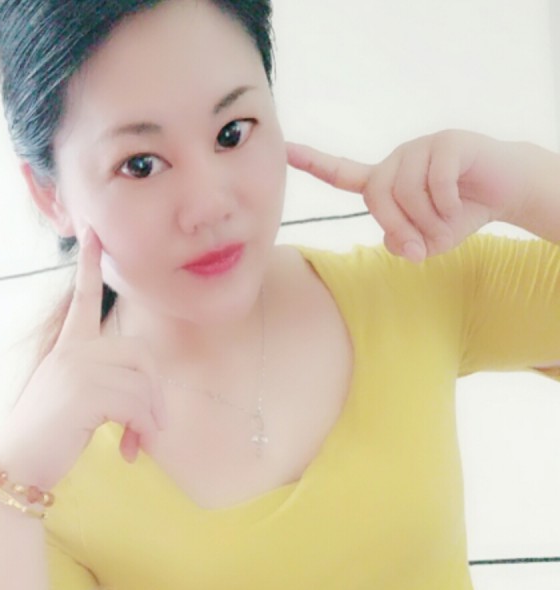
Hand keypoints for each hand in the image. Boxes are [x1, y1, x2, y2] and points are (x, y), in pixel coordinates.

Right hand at [0, 229, 166, 487]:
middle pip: (141, 354)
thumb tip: (152, 403)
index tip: (94, 233)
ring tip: (137, 444)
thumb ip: (105, 384)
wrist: (15, 464)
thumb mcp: (75, 399)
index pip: (82, 299)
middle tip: (151, 427)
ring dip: (149, 419)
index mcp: (67, 347)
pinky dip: (143, 429)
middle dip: (154, 393)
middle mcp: (72, 350)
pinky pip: (136, 403)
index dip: (88, 266)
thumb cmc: (48, 436)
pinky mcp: (84, 390)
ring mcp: (76, 367)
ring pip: (142, 382)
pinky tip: (132, 450)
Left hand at [286, 130, 524, 262]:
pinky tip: (460, 206)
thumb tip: (395, 243)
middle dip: (399, 228)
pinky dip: (447, 204)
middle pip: (377, 196)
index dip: (313, 163)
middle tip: (421, 248)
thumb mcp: (426, 241)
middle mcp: (396, 160)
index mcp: (384, 180)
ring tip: (448, 223)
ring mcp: (421, 147)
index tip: (284, 150)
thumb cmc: (459, 215)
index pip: (341, 173)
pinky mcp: (448, 141)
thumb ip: (403, 243)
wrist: (505, 192)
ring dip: (429, 220)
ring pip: (407, 191)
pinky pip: (435, 180)